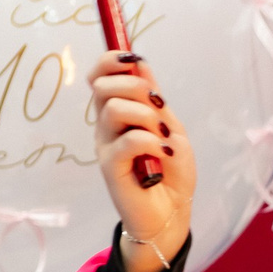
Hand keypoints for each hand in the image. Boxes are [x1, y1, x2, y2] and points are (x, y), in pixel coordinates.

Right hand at [89, 53, 194, 271]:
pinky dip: (151, 141)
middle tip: (158, 107)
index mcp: (118, 111)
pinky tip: (163, 154)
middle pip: (103, 86)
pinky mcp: (110, 168)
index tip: (133, 60)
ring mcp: (106, 146)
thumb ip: (153, 99)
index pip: (100, 75)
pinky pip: (127, 140)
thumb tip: (139, 63)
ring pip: (114, 109)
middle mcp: (106, 126)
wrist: (173, 211)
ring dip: (146, 117)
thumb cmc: (171, 170)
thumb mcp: (169, 126)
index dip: (111, 60)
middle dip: (135, 87)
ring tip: (162, 137)